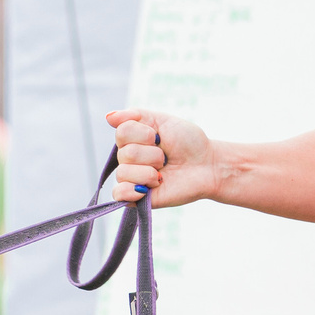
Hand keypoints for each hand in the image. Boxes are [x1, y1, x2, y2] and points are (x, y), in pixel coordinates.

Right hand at [105, 108, 221, 206]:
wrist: (207, 166)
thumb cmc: (188, 142)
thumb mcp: (162, 120)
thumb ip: (135, 115)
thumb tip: (108, 116)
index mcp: (133, 140)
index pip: (122, 132)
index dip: (143, 134)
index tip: (159, 137)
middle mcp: (129, 159)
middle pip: (124, 153)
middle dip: (152, 154)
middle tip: (166, 158)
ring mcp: (132, 179)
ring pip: (123, 172)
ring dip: (149, 171)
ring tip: (163, 173)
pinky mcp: (137, 199)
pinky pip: (118, 194)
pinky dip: (132, 191)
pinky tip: (148, 188)